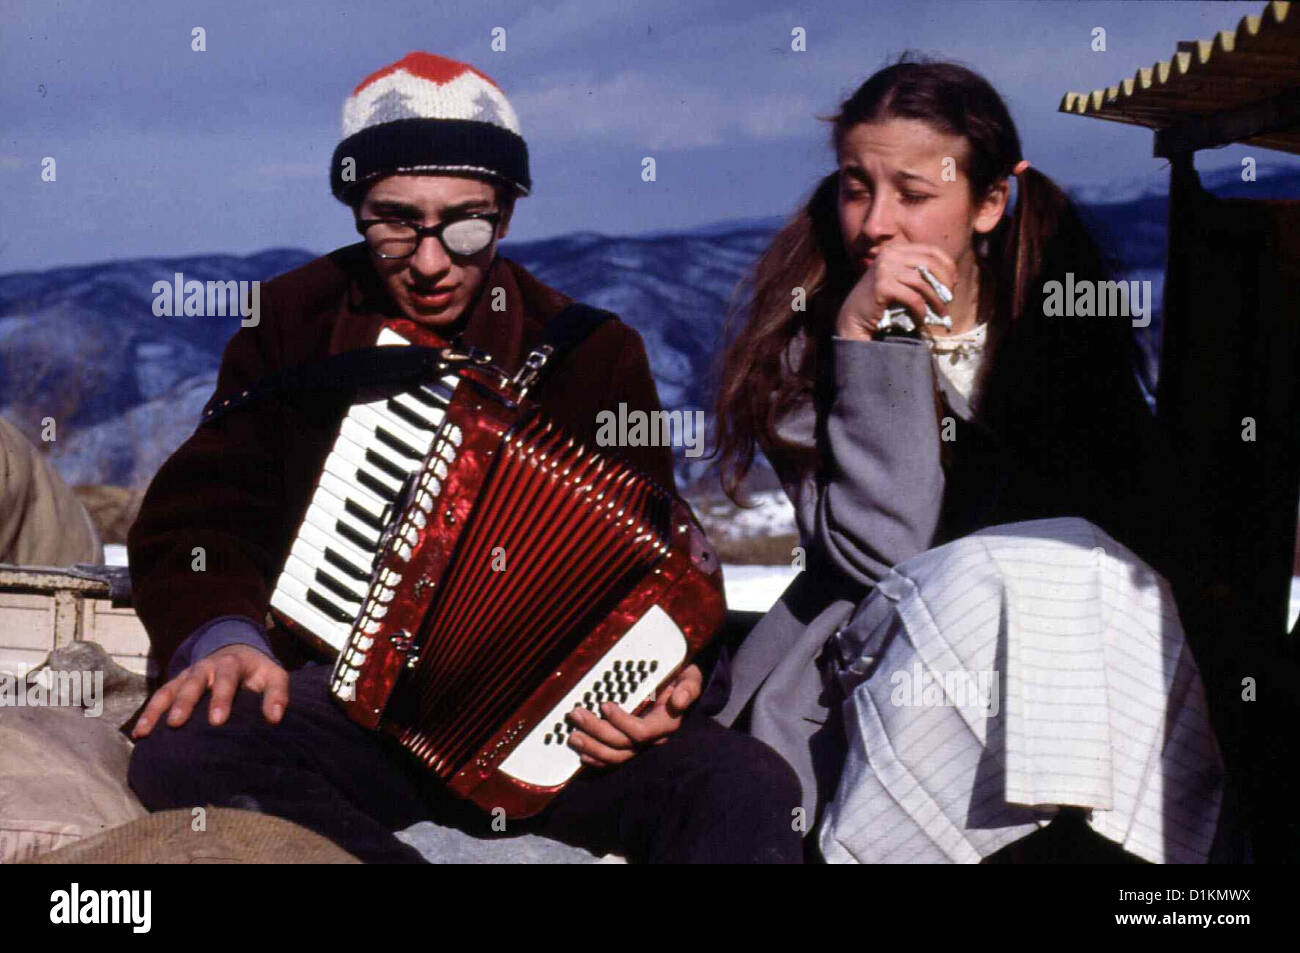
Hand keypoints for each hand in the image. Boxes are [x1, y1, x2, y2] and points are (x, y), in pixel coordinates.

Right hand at [131, 643, 288, 738]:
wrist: (237, 652)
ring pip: (170, 689)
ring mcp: (188, 676)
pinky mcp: (176, 685)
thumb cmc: (257, 672)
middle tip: (177, 723)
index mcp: (232, 664)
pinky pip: (159, 698)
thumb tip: (275, 718)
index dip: (221, 699)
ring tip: (146, 731)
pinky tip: (138, 734)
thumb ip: (277, 694)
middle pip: (193, 683)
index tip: (217, 721)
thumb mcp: (274, 676)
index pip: (226, 679)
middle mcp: (206, 667)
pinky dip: (148, 714)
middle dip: (185, 702)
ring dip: (157, 709)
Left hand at [565, 664, 702, 767]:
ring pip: (616, 756)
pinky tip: (583, 755)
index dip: (621, 721)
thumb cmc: (684, 684)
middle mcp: (654, 741)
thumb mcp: (691, 680)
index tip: (605, 705)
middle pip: (623, 745)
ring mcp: (642, 747)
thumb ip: (688, 688)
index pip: (641, 732)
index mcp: (666, 725)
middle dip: (597, 731)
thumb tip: (678, 701)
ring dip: (592, 747)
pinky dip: (597, 760)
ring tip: (573, 735)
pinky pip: (614, 760)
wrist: (683, 693)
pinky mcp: (632, 748)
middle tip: (576, 714)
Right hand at [835, 243, 956, 340]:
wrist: (855, 317)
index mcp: (896, 250)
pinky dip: (921, 310)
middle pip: (930, 264)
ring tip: (940, 313)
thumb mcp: (901, 280)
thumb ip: (918, 273)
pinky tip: (921, 319)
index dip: (948, 266)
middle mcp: (889, 255)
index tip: (953, 283)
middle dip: (945, 283)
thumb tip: (951, 278)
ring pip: (922, 283)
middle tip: (949, 299)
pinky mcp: (882, 286)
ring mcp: (884, 269)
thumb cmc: (882, 301)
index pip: (931, 250)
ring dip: (936, 300)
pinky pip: (913, 298)